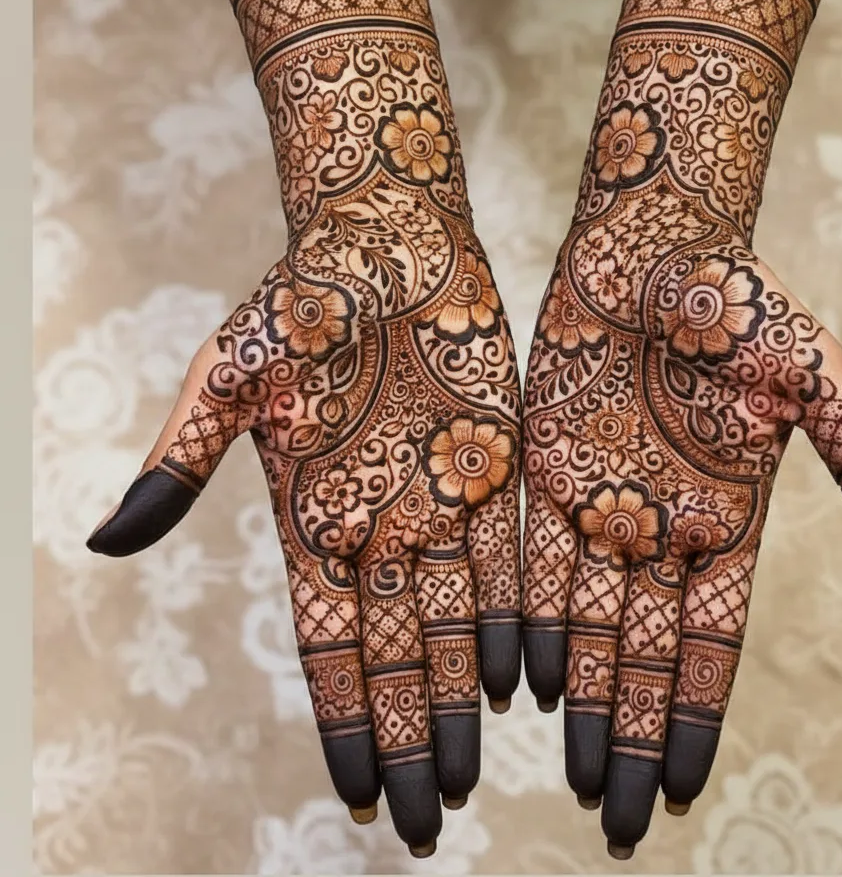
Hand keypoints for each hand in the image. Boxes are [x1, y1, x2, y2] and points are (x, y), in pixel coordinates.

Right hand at [87, 0, 520, 856]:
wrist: (389, 236)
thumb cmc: (303, 295)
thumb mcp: (232, 371)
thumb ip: (183, 456)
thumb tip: (108, 543)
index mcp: (314, 512)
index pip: (327, 641)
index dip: (340, 717)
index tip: (358, 793)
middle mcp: (381, 521)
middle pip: (395, 653)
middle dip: (406, 736)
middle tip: (427, 823)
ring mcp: (442, 499)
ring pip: (456, 623)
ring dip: (458, 700)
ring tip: (470, 776)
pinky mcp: (500, 466)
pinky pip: (511, 560)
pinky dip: (514, 622)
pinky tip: (520, 683)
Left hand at [520, 0, 841, 859]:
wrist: (649, 244)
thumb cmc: (738, 300)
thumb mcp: (810, 374)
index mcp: (727, 515)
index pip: (712, 640)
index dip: (699, 713)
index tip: (688, 785)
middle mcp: (661, 523)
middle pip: (646, 653)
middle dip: (634, 734)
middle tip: (618, 821)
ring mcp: (602, 501)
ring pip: (587, 622)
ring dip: (582, 698)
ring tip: (573, 775)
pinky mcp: (545, 469)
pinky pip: (534, 563)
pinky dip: (530, 623)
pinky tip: (522, 683)